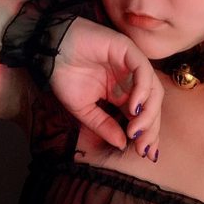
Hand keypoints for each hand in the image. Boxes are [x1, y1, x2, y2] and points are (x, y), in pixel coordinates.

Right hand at [50, 17, 162, 159]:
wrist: (49, 51)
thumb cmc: (64, 76)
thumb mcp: (84, 109)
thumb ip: (104, 125)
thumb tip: (123, 144)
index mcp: (122, 93)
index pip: (143, 114)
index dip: (148, 134)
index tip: (146, 154)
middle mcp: (131, 79)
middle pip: (153, 104)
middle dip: (151, 128)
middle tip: (144, 148)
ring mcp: (131, 64)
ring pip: (154, 89)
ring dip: (150, 113)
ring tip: (137, 130)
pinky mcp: (128, 49)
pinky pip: (143, 71)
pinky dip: (143, 90)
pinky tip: (134, 108)